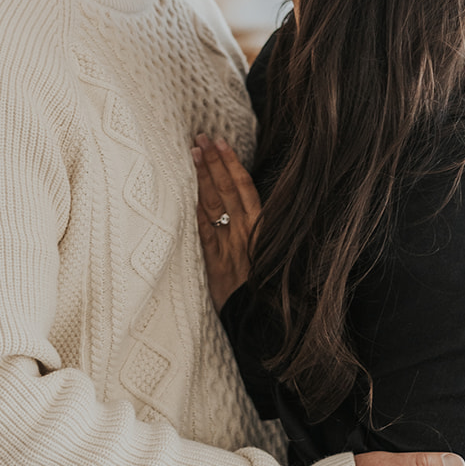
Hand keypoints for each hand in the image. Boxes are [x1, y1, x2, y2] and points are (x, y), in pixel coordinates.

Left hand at [193, 134, 261, 311]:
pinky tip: (189, 192)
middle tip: (202, 136)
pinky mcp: (216, 266)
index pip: (245, 190)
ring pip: (215, 205)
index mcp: (262, 232)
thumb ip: (263, 240)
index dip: (232, 165)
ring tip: (194, 152)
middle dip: (214, 162)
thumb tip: (251, 216)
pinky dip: (197, 209)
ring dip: (204, 177)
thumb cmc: (270, 298)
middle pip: (227, 191)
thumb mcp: (275, 264)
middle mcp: (246, 236)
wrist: (264, 329)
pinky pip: (205, 231)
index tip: (222, 144)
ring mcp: (229, 249)